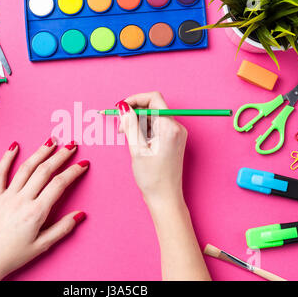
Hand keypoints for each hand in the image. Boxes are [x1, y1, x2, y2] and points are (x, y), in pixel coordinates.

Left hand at [0, 139, 88, 280]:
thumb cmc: (13, 256)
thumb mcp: (42, 246)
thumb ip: (62, 228)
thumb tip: (80, 214)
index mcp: (36, 212)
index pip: (59, 184)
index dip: (73, 172)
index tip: (83, 164)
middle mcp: (22, 200)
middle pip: (44, 171)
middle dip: (60, 156)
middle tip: (72, 145)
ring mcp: (6, 196)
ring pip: (26, 168)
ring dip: (40, 152)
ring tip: (51, 141)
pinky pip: (0, 174)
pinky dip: (6, 159)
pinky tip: (14, 146)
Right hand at [117, 92, 209, 279]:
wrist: (165, 198)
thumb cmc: (152, 178)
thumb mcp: (136, 149)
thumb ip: (130, 124)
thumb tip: (123, 106)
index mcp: (169, 127)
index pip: (153, 98)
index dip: (135, 99)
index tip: (121, 107)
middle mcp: (176, 127)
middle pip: (153, 107)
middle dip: (134, 112)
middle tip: (120, 127)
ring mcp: (176, 134)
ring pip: (153, 117)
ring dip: (138, 122)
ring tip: (126, 136)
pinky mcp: (173, 140)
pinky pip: (156, 126)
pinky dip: (144, 129)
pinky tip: (136, 142)